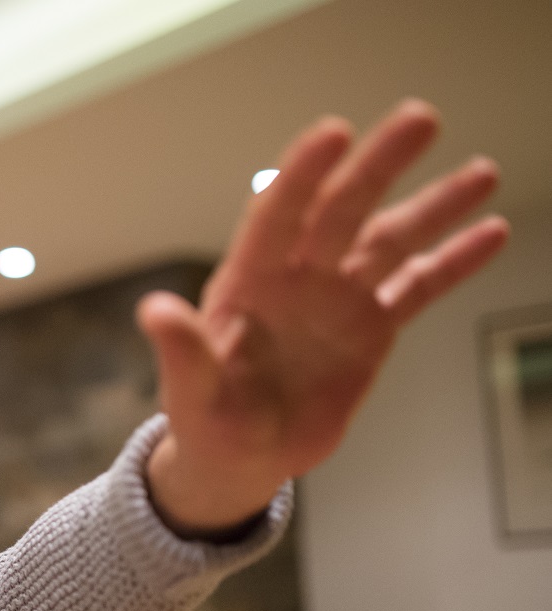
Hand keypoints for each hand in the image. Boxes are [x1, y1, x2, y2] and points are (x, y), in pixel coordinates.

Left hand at [139, 99, 508, 537]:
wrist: (240, 459)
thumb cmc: (206, 423)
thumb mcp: (189, 394)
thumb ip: (181, 352)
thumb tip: (155, 311)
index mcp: (247, 284)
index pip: (276, 216)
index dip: (302, 174)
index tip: (334, 133)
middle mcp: (296, 278)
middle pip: (341, 210)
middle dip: (378, 165)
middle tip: (420, 119)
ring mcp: (337, 299)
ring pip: (389, 239)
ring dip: (432, 206)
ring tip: (480, 173)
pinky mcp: (370, 328)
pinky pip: (417, 286)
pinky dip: (453, 261)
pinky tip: (489, 233)